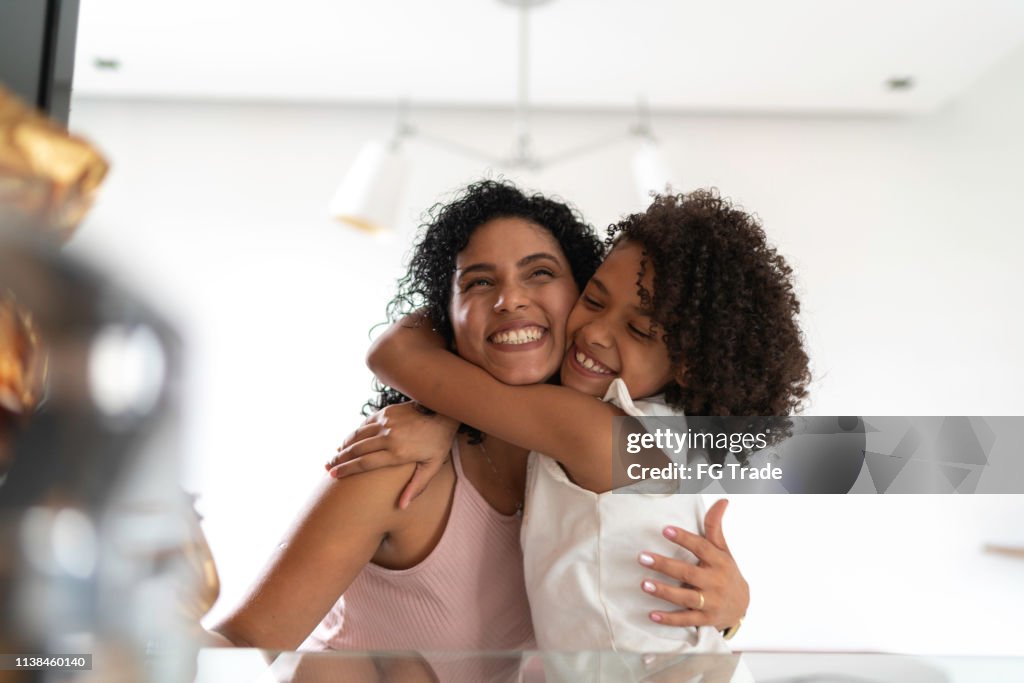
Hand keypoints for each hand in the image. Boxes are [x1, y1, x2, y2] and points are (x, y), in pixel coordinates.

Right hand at [325, 402, 457, 509]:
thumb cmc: (439, 442)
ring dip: (344, 446)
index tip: (334, 476)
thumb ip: (416, 486)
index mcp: (397, 453)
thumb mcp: (432, 467)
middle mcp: (388, 437)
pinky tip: (348, 440)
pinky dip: (354, 433)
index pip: (365, 464)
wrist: (442, 412)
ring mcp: (386, 423)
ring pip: (358, 436)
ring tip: (334, 456)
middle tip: (327, 468)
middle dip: (340, 460)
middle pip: (357, 450)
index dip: (347, 470)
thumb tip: (402, 507)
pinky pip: (365, 424)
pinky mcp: (386, 412)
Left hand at [638, 499, 748, 630]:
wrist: (742, 605)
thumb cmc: (726, 571)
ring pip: (685, 597)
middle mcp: (715, 582)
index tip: (665, 529)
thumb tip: (722, 500)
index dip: (684, 539)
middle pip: (688, 573)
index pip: (702, 548)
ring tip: (643, 583)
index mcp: (719, 562)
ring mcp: (710, 602)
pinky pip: (685, 620)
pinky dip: (669, 619)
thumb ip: (715, 526)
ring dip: (664, 592)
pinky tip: (652, 614)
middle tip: (642, 557)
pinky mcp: (704, 619)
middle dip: (665, 565)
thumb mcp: (723, 549)